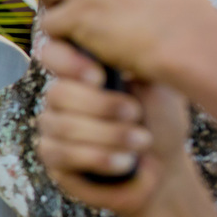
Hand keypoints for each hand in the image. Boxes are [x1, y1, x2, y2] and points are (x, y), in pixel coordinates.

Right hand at [35, 38, 192, 216]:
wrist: (163, 168)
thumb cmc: (159, 124)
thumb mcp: (156, 88)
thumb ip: (131, 64)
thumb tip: (114, 47)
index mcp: (83, 71)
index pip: (52, 54)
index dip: (66, 62)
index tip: (100, 77)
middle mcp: (61, 98)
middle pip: (58, 93)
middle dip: (101, 106)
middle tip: (135, 113)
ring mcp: (54, 128)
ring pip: (63, 125)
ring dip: (107, 135)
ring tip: (141, 141)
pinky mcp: (53, 159)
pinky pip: (62, 154)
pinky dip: (97, 158)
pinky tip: (124, 162)